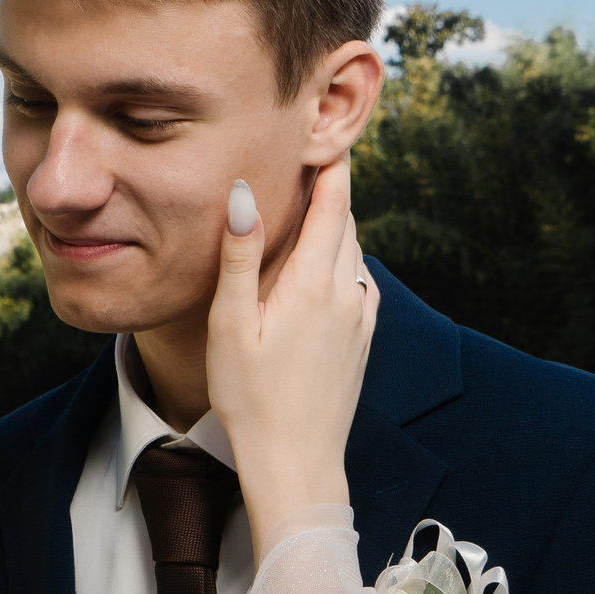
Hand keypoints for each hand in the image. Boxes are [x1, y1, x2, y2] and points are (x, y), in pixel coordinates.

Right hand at [206, 159, 378, 543]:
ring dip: (336, 226)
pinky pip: (359, 284)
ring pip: (354, 253)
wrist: (297, 461)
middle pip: (346, 222)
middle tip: (311, 158)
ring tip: (312, 207)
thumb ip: (241, 255)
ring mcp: (361, 318)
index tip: (322, 132)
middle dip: (331, 189)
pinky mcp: (364, 342)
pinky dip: (342, 262)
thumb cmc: (251, 398)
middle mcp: (347, 293)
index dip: (330, 162)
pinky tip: (324, 270)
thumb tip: (247, 192)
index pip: (334, 202)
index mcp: (314, 282)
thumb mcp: (231, 324)